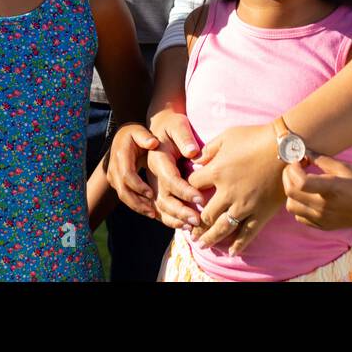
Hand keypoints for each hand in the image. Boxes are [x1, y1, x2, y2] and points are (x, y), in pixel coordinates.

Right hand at [104, 124, 159, 218]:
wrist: (121, 136)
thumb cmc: (134, 134)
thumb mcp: (140, 131)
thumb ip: (145, 136)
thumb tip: (153, 143)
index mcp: (120, 155)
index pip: (126, 175)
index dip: (138, 186)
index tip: (151, 193)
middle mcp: (113, 167)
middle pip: (123, 190)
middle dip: (137, 202)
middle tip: (153, 211)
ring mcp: (112, 175)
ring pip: (122, 195)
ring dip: (137, 206)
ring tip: (152, 213)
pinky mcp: (114, 181)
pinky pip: (124, 195)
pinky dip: (135, 203)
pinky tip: (148, 208)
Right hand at [146, 110, 203, 229]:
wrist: (159, 126)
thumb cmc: (172, 125)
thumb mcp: (177, 124)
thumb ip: (184, 137)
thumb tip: (192, 153)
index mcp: (157, 159)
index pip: (170, 179)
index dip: (185, 191)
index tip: (201, 199)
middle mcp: (151, 174)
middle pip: (162, 198)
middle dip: (180, 211)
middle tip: (198, 220)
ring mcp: (151, 183)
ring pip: (159, 207)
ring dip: (174, 219)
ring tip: (192, 227)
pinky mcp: (154, 188)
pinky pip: (159, 207)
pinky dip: (169, 218)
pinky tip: (184, 226)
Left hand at [186, 123, 287, 254]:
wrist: (286, 146)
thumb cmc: (256, 137)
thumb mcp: (228, 136)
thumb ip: (210, 149)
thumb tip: (196, 160)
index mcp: (217, 171)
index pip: (194, 184)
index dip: (191, 186)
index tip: (193, 190)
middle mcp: (228, 192)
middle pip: (205, 213)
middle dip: (196, 221)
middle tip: (191, 229)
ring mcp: (245, 204)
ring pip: (222, 228)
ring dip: (210, 238)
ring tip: (202, 244)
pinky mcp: (261, 212)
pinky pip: (247, 233)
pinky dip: (238, 244)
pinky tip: (231, 251)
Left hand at [283, 151, 351, 232]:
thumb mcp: (346, 168)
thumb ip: (322, 160)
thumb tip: (304, 152)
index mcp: (331, 189)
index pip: (301, 182)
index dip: (293, 169)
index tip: (297, 160)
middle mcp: (324, 206)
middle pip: (291, 192)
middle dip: (287, 176)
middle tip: (294, 167)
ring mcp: (322, 219)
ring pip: (291, 206)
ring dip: (290, 191)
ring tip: (299, 181)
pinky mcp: (322, 226)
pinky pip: (299, 216)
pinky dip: (297, 205)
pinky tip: (306, 195)